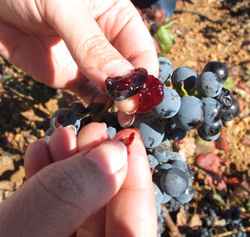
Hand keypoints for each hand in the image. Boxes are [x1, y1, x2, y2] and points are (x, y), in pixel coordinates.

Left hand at [0, 0, 157, 111]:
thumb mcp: (61, 4)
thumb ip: (91, 42)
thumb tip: (120, 80)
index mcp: (119, 18)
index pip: (143, 52)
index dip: (144, 76)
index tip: (137, 97)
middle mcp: (110, 43)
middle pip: (132, 75)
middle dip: (133, 96)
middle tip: (127, 116)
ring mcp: (91, 64)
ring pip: (115, 91)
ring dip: (118, 107)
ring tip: (116, 123)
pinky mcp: (72, 79)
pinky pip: (92, 99)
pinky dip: (97, 111)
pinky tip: (98, 119)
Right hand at [0, 124, 156, 236]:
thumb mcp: (16, 235)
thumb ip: (67, 198)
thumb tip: (116, 154)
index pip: (135, 232)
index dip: (137, 183)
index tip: (130, 139)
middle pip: (106, 214)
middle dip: (98, 166)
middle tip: (91, 131)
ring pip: (80, 207)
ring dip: (71, 166)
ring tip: (60, 137)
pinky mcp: (40, 236)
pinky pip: (54, 210)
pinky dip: (48, 179)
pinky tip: (41, 153)